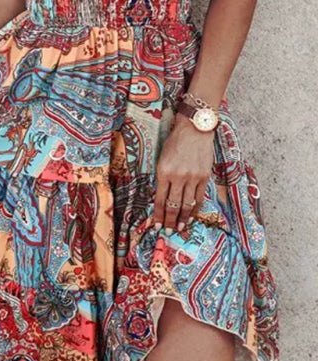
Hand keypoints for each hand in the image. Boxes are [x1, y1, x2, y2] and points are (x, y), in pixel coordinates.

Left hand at [153, 112, 214, 233]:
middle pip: (173, 206)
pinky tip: (191, 217)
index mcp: (164, 171)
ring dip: (183, 219)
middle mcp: (178, 176)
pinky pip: (199, 198)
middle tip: (168, 232)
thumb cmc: (175, 141)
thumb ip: (162, 177)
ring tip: (179, 228)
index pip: (160, 199)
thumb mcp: (162, 158)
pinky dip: (195, 210)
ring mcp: (193, 177)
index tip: (157, 226)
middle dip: (170, 221)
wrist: (195, 129)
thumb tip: (162, 197)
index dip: (158, 215)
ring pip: (187, 205)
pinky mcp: (204, 177)